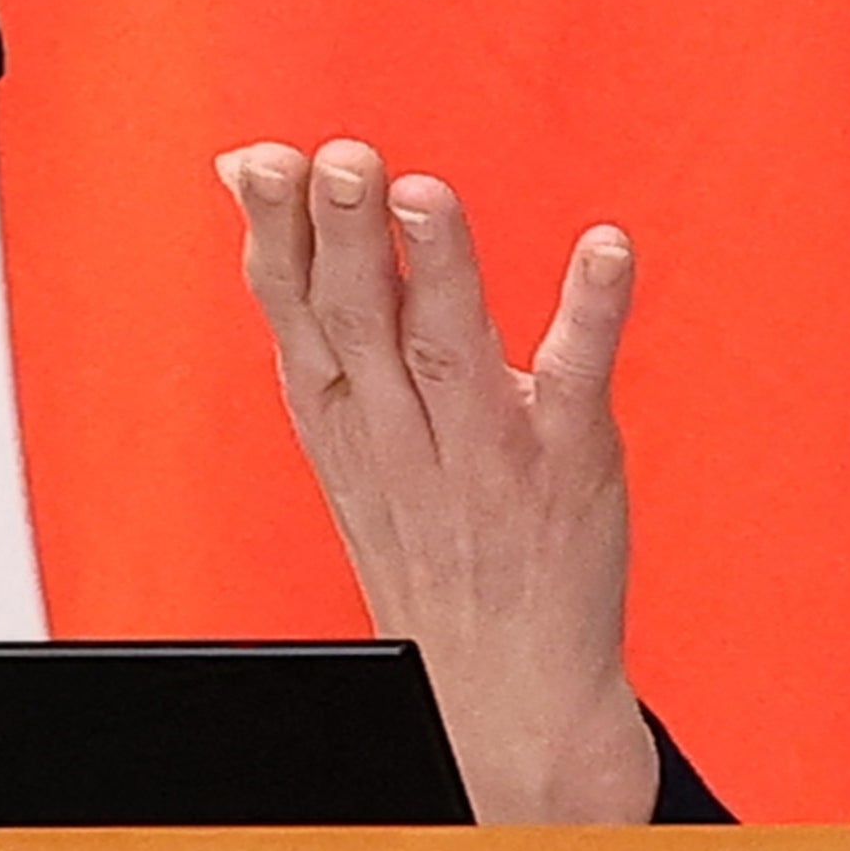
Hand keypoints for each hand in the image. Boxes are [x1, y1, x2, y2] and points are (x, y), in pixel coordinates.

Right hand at [217, 139, 658, 824]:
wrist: (507, 691)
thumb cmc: (426, 532)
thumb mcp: (344, 427)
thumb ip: (312, 298)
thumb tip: (243, 168)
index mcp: (342, 418)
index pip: (295, 315)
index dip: (275, 238)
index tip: (258, 161)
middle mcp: (402, 435)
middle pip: (361, 323)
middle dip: (345, 240)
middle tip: (340, 159)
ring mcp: (486, 452)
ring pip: (450, 351)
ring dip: (437, 270)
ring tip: (422, 192)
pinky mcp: (567, 461)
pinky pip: (576, 380)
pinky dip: (591, 312)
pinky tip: (606, 248)